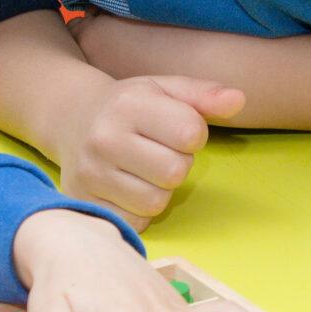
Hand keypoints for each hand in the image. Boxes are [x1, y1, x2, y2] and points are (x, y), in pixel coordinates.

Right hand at [51, 74, 244, 228]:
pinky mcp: (83, 202)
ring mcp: (90, 174)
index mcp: (128, 104)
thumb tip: (239, 100)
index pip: (190, 132)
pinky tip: (127, 188)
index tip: (175, 129)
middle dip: (177, 164)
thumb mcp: (164, 89)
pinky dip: (138, 210)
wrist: (71, 118)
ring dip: (159, 190)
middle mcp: (104, 138)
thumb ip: (203, 95)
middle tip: (158, 151)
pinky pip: (134, 222)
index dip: (193, 134)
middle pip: (175, 172)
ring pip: (156, 202)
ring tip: (143, 170)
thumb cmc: (129, 106)